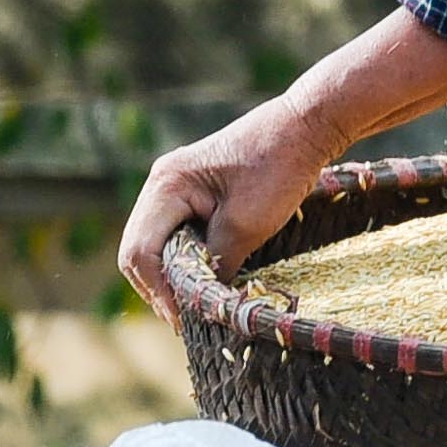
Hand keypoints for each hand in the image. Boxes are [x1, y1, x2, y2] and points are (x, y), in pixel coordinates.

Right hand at [116, 11, 446, 318]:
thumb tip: (201, 301)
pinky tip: (205, 279)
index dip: (158, 292)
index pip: (141, 252)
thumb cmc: (279, 169)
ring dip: (170, 276)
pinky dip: (184, 260)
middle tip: (186, 320)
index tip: (184, 320)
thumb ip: (216, 263)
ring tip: (195, 305)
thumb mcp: (247, 225)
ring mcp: (175, 186)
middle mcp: (161, 184)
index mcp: (167, 186)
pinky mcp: (193, 192)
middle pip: (138, 250)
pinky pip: (175, 233)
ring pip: (155, 244)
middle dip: (158, 288)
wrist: (307, 126)